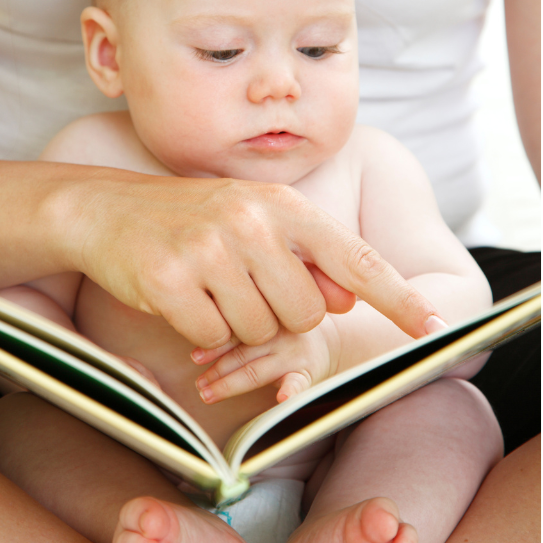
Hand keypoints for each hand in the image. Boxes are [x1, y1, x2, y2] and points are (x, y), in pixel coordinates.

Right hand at [67, 172, 436, 351]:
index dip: (399, 297)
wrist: (106, 208)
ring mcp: (210, 250)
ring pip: (260, 331)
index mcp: (282, 204)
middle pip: (306, 313)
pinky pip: (212, 337)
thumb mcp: (252, 222)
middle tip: (240, 287)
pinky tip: (179, 295)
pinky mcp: (171, 281)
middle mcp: (252, 222)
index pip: (356, 256)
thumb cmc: (188, 220)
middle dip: (279, 317)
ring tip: (206, 285)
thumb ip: (303, 257)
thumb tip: (346, 296)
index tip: (437, 328)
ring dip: (237, 325)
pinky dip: (199, 331)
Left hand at [193, 322, 338, 403]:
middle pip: (242, 353)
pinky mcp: (307, 374)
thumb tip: (195, 343)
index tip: (195, 358)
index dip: (215, 345)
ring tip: (208, 395)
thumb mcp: (265, 320)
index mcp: (265, 316)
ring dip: (230, 384)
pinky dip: (291, 391)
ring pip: (258, 371)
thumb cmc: (284, 333)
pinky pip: (299, 383)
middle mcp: (278, 334)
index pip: (236, 331)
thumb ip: (236, 327)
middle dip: (217, 370)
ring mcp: (292, 355)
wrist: (330, 342)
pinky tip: (282, 399)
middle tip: (198, 385)